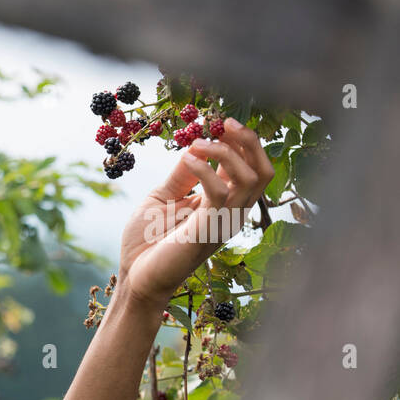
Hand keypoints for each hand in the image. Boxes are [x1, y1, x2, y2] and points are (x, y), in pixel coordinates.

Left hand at [117, 117, 274, 310]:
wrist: (134, 277)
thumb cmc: (146, 242)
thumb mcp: (163, 198)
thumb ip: (182, 175)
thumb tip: (193, 145)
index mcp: (224, 204)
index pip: (251, 167)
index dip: (241, 142)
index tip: (218, 123)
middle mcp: (231, 212)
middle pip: (264, 170)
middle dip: (249, 140)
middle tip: (223, 123)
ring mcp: (223, 222)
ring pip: (251, 178)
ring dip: (226, 152)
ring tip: (197, 143)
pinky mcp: (208, 229)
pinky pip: (220, 192)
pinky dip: (205, 169)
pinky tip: (187, 160)